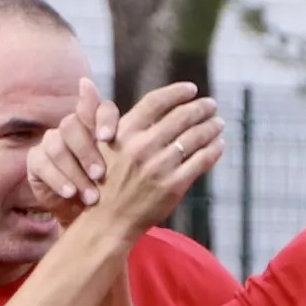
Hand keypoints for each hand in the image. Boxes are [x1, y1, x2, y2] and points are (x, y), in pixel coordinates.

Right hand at [24, 80, 128, 211]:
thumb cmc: (110, 190)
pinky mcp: (36, 160)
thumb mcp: (126, 170)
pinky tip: (69, 193)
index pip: (100, 108)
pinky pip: (42, 162)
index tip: (108, 138)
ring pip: (57, 145)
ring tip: (89, 195)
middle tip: (101, 175)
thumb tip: (148, 120)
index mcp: (97, 125)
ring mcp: (51, 142)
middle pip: (72, 125)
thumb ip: (132, 144)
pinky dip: (57, 179)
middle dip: (87, 151)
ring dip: (74, 171)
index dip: (103, 119)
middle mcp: (72, 128)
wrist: (88, 218)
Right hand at [74, 83, 224, 234]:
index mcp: (124, 133)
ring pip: (195, 138)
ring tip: (217, 123)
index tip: (191, 89)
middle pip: (181, 117)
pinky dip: (213, 150)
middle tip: (211, 105)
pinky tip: (218, 145)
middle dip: (201, 108)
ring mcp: (159, 167)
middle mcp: (142, 147)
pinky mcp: (173, 187)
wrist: (106, 223)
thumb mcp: (96, 145)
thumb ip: (101, 117)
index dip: (176, 92)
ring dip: (211, 127)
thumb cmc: (102, 183)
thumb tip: (87, 82)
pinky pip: (201, 162)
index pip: (155, 102)